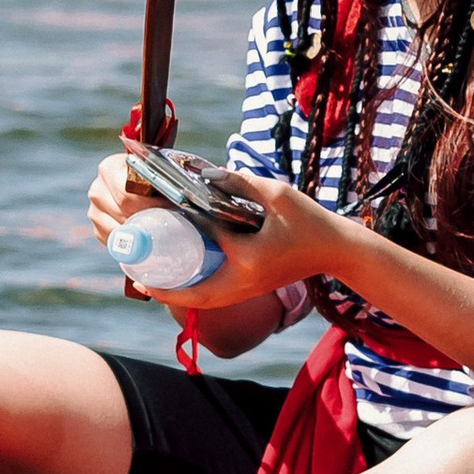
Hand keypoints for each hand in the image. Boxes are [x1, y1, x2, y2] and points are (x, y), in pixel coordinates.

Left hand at [87, 150, 327, 305]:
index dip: (172, 251)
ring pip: (203, 302)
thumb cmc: (310, 221)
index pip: (200, 256)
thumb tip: (202, 172)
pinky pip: (215, 298)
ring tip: (151, 280)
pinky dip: (194, 293)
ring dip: (176, 295)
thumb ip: (239, 182)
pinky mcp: (251, 290)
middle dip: (164, 290)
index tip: (146, 246)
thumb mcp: (278, 194)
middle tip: (137, 276)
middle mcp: (243, 282)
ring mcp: (248, 291)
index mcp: (247, 259)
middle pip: (194, 297)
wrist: (336, 249)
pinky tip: (181, 280)